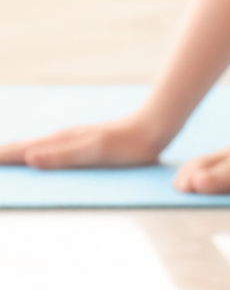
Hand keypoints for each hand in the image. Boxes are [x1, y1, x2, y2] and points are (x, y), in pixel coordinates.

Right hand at [0, 113, 168, 169]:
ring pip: (35, 149)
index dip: (0, 158)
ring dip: (15, 155)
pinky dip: (34, 155)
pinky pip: (50, 152)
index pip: (19, 151)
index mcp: (60, 142)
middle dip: (2, 155)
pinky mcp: (83, 145)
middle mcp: (61, 139)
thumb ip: (64, 155)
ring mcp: (71, 141)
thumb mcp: (95, 151)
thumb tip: (29, 157)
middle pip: (23, 148)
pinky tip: (37, 160)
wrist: (154, 129)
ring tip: (2, 161)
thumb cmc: (127, 143)